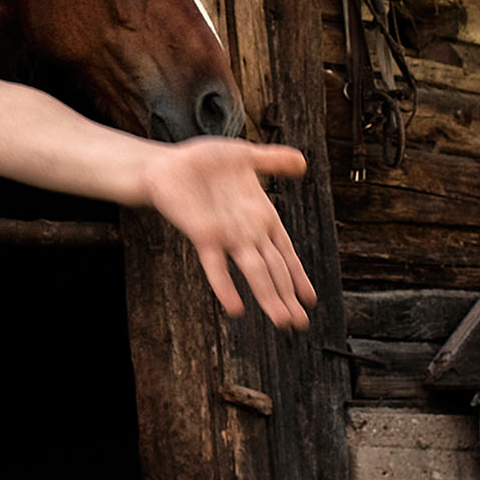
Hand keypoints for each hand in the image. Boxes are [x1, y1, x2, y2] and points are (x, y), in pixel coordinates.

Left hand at [139, 138, 316, 329]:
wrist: (169, 164)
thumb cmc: (205, 161)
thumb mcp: (245, 156)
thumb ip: (273, 161)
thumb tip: (303, 162)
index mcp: (261, 216)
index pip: (286, 252)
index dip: (298, 274)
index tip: (310, 299)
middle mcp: (247, 232)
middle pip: (274, 269)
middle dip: (288, 296)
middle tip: (299, 324)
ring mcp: (227, 237)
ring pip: (254, 272)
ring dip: (268, 297)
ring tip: (281, 321)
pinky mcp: (204, 237)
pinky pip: (216, 266)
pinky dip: (226, 287)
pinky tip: (235, 308)